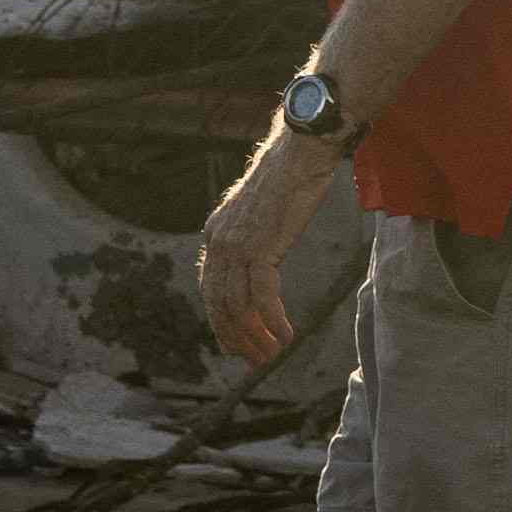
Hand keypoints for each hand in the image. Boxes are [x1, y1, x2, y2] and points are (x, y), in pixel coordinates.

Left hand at [195, 121, 342, 367]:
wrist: (300, 151)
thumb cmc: (288, 176)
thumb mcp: (259, 211)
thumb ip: (251, 236)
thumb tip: (258, 258)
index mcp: (216, 234)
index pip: (211, 289)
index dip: (221, 321)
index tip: (235, 343)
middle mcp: (219, 242)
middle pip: (220, 304)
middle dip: (236, 337)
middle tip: (254, 360)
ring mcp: (238, 246)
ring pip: (239, 306)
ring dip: (256, 337)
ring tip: (271, 355)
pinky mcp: (261, 247)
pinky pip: (263, 297)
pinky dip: (273, 322)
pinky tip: (287, 336)